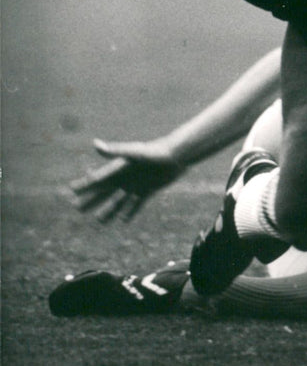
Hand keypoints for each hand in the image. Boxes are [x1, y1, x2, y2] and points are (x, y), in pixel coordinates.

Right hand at [69, 138, 185, 221]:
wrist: (177, 155)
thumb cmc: (155, 152)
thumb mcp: (134, 153)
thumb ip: (115, 151)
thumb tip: (95, 144)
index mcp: (119, 168)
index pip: (97, 179)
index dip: (84, 184)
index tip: (70, 189)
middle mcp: (125, 177)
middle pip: (104, 192)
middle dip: (91, 200)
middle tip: (77, 208)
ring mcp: (136, 184)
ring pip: (118, 201)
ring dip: (108, 210)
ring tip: (99, 220)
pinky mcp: (148, 190)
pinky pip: (136, 204)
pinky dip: (129, 212)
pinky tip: (123, 220)